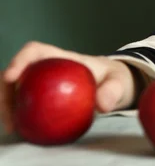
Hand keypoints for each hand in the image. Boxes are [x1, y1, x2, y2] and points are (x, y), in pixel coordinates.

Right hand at [1, 41, 138, 133]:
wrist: (112, 85)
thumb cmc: (112, 78)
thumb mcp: (117, 82)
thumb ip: (112, 90)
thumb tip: (103, 105)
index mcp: (62, 58)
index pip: (35, 51)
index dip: (19, 60)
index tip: (11, 76)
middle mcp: (45, 68)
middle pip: (16, 72)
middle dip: (4, 90)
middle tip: (8, 115)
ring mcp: (40, 83)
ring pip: (14, 89)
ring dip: (6, 105)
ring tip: (11, 126)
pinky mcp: (40, 98)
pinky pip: (22, 104)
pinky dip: (16, 115)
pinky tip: (21, 131)